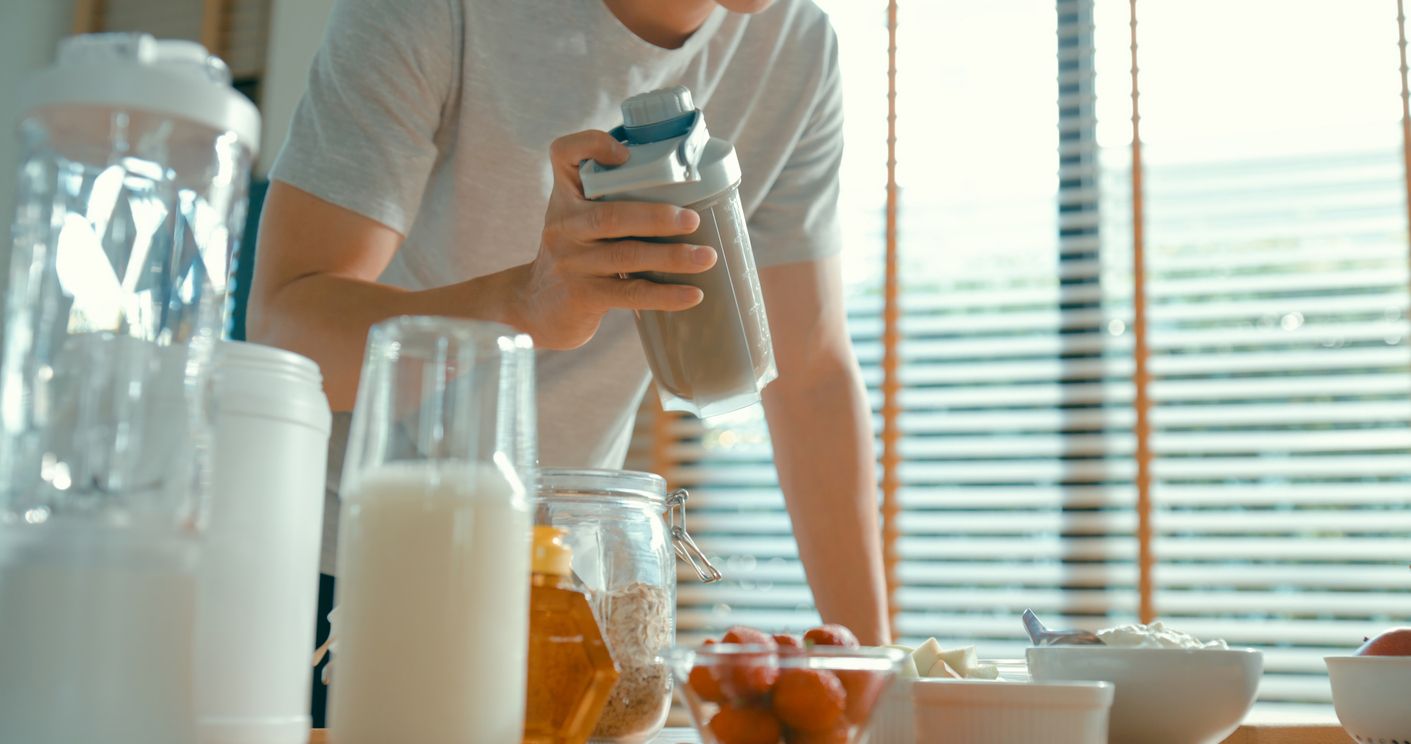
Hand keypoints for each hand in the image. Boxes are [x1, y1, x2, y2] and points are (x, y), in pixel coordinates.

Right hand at [506, 130, 716, 348]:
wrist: (538, 307)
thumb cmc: (576, 253)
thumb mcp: (580, 218)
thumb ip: (614, 198)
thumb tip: (689, 187)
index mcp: (565, 196)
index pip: (565, 154)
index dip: (592, 145)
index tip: (626, 153)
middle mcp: (563, 225)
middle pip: (609, 215)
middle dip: (656, 216)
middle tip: (692, 220)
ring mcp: (571, 262)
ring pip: (625, 256)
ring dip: (671, 257)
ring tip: (706, 257)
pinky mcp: (582, 296)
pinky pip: (629, 294)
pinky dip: (664, 295)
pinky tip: (692, 295)